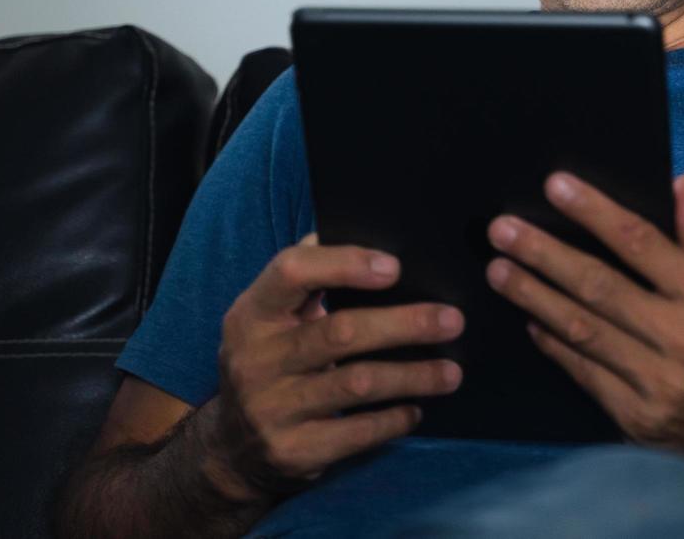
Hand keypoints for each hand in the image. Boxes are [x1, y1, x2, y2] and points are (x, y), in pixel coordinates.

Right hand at [204, 234, 464, 499]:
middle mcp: (255, 359)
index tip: (395, 267)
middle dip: (404, 324)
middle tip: (453, 320)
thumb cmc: (270, 360)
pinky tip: (416, 410)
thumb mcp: (270, 317)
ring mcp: (271, 408)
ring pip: (356, 383)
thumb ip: (308, 276)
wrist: (231, 446)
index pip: (291, 272)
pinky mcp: (292, 450)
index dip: (344, 264)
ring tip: (452, 372)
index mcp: (251, 313)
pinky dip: (392, 420)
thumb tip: (369, 232)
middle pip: (340, 332)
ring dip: (412, 375)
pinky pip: (355, 432)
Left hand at [485, 172, 683, 463]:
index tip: (556, 186)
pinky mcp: (635, 417)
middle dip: (544, 255)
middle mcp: (683, 338)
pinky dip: (553, 343)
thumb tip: (683, 182)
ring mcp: (657, 382)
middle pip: (599, 286)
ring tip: (499, 270)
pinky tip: (529, 319)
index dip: (594, 212)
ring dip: (534, 297)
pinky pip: (583, 371)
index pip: (641, 242)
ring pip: (582, 329)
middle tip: (502, 230)